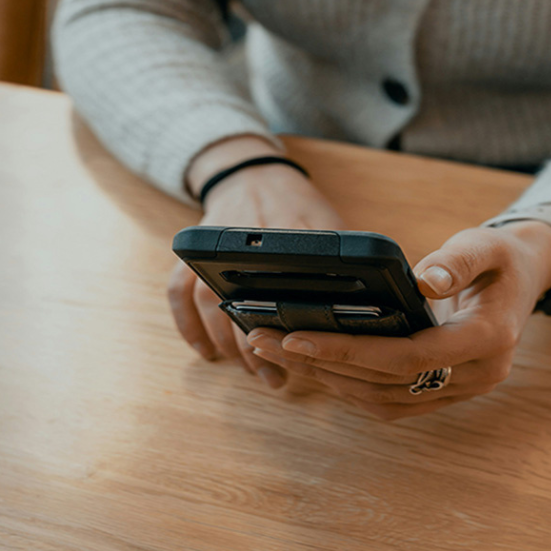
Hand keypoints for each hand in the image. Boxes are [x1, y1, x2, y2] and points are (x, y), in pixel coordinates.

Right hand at [168, 136, 344, 388]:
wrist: (253, 172)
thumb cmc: (297, 203)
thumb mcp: (329, 222)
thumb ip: (341, 257)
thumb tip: (370, 301)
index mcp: (284, 235)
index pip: (288, 282)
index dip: (293, 323)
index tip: (303, 352)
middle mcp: (244, 242)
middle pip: (243, 301)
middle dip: (258, 347)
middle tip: (274, 378)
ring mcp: (214, 248)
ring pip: (210, 303)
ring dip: (228, 344)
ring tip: (251, 371)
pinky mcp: (193, 254)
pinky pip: (179, 292)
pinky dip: (188, 326)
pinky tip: (205, 352)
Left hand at [246, 221, 550, 419]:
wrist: (525, 280)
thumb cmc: (500, 258)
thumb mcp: (486, 245)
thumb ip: (458, 261)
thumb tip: (424, 280)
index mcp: (487, 340)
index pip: (407, 358)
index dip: (348, 350)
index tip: (295, 335)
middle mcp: (475, 376)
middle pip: (384, 384)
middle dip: (319, 364)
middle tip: (263, 341)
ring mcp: (460, 390)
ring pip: (382, 401)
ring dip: (327, 379)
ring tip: (275, 352)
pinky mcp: (443, 393)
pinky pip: (389, 402)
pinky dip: (348, 386)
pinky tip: (313, 364)